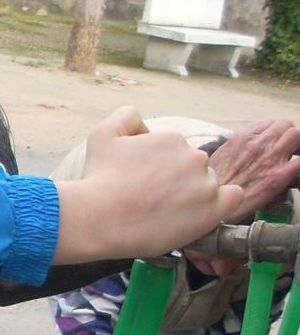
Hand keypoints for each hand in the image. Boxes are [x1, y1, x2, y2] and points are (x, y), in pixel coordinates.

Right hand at [53, 107, 244, 263]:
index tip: (144, 180)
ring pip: (208, 183)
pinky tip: (203, 209)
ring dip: (193, 193)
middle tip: (153, 197)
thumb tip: (144, 124)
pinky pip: (234, 198)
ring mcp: (205, 185)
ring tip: (167, 210)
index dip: (158, 165)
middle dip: (177, 178)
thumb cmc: (99, 178)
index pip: (174, 151)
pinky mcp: (213, 211)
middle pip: (193, 166)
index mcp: (172, 139)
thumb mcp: (103, 134)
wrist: (100, 218)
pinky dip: (224, 200)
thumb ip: (126, 116)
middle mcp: (194, 157)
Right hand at [208, 119, 299, 219]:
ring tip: (291, 154)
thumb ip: (238, 145)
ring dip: (296, 144)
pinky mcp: (279, 176)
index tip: (275, 138)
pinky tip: (294, 167)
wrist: (212, 201)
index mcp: (242, 137)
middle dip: (288, 134)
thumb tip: (249, 143)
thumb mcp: (221, 153)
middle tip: (286, 145)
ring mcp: (270, 159)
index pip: (270, 122)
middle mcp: (258, 144)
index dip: (275, 130)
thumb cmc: (215, 181)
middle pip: (286, 125)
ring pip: (296, 135)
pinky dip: (299, 161)